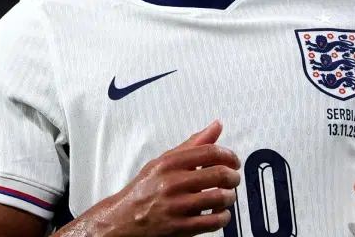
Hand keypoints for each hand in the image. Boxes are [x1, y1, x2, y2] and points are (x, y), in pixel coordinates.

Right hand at [89, 120, 241, 236]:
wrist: (121, 220)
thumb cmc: (144, 190)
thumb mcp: (164, 161)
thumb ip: (192, 144)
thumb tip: (216, 126)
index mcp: (169, 163)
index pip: (210, 152)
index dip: (230, 156)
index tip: (234, 161)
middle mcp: (172, 183)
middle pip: (219, 174)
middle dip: (234, 177)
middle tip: (234, 179)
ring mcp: (176, 206)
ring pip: (219, 198)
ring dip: (230, 197)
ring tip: (228, 196)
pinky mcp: (179, 228)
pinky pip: (212, 221)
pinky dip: (223, 217)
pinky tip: (221, 214)